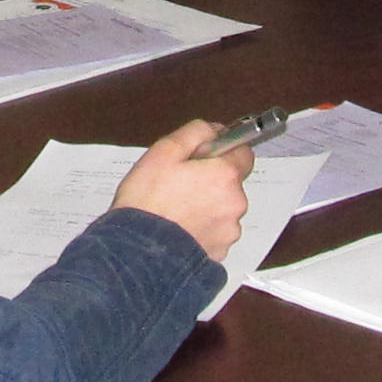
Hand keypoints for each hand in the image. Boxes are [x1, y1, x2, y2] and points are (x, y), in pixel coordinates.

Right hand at [112, 120, 252, 261]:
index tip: (205, 157)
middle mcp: (235, 203)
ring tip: (176, 210)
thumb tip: (214, 130)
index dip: (223, 152)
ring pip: (223, 209)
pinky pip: (216, 232)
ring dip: (208, 207)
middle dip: (212, 181)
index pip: (243, 153)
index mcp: (225, 175)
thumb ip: (195, 133)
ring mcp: (229, 230)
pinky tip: (180, 228)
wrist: (138, 252)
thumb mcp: (164, 152)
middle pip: (232, 183)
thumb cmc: (147, 201)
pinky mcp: (220, 251)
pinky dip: (203, 229)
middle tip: (180, 185)